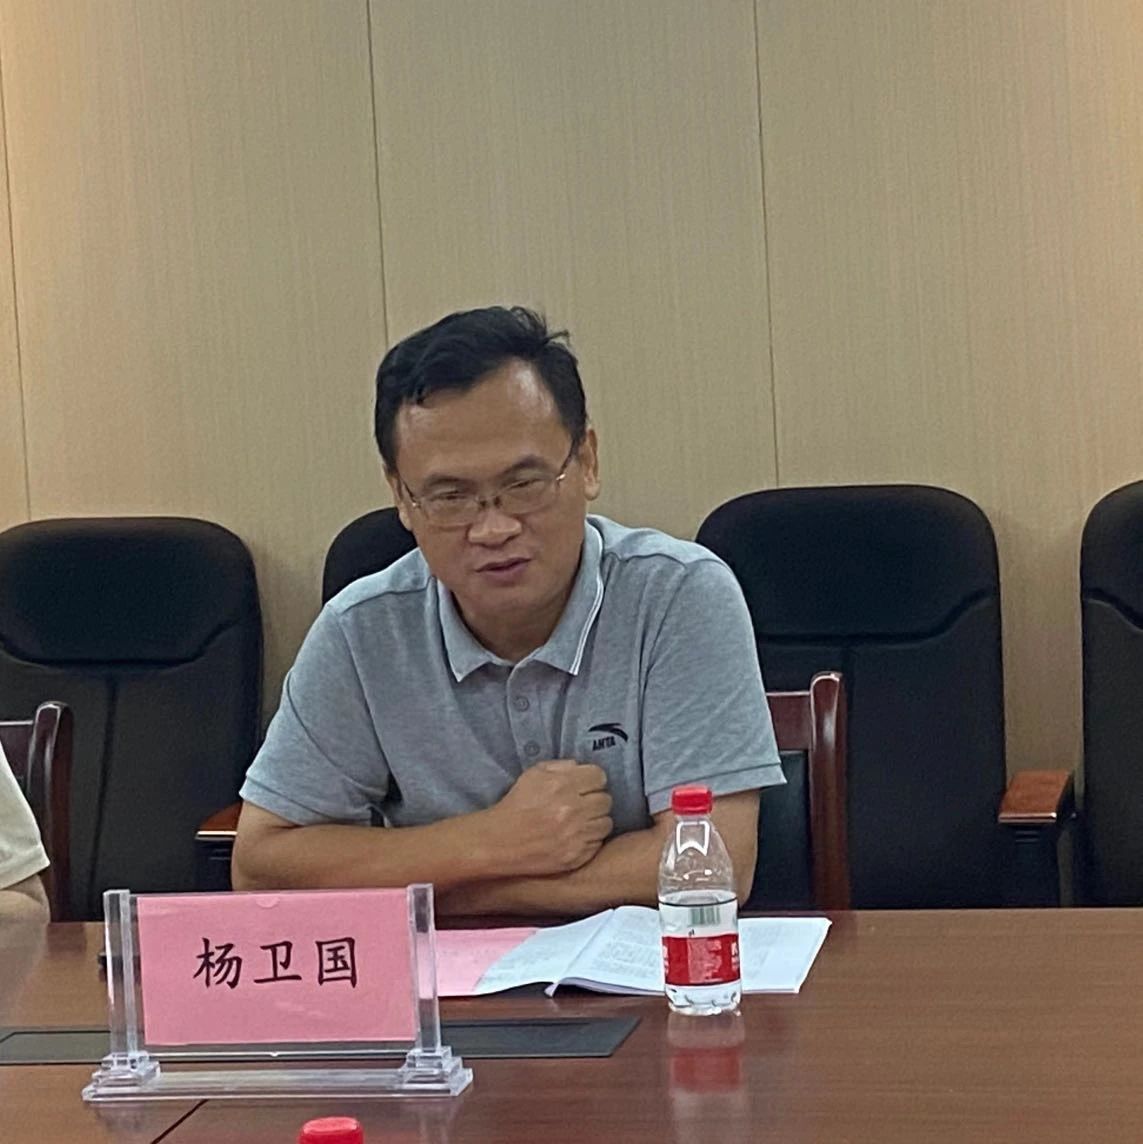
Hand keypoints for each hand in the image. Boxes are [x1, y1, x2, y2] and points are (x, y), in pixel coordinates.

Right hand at [488, 760, 612, 875]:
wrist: (499, 842)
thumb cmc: (516, 805)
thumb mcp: (533, 775)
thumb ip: (561, 766)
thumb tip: (581, 768)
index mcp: (562, 785)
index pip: (599, 776)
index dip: (592, 780)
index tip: (585, 786)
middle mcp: (572, 810)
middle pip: (606, 800)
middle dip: (595, 800)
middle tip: (582, 805)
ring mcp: (576, 835)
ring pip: (606, 823)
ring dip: (595, 821)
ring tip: (580, 822)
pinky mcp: (576, 856)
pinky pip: (598, 843)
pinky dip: (589, 840)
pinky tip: (575, 837)